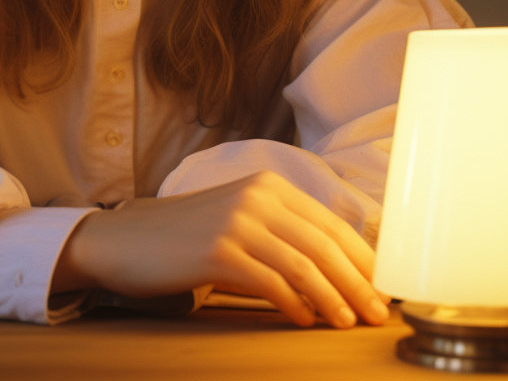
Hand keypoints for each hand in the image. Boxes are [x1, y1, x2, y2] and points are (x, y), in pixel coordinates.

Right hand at [51, 170, 390, 328]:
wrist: (126, 239)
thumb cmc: (184, 237)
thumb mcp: (238, 218)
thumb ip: (279, 233)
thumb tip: (334, 269)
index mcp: (267, 185)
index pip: (331, 223)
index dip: (362, 259)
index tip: (382, 289)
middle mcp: (257, 197)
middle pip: (325, 244)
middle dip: (358, 283)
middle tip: (377, 314)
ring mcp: (238, 221)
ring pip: (305, 265)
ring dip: (334, 299)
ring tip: (346, 322)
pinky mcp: (220, 251)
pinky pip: (272, 283)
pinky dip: (296, 305)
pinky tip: (304, 319)